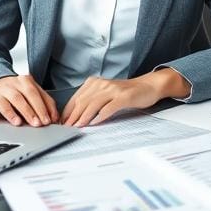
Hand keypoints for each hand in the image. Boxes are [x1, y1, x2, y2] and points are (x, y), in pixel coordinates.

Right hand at [0, 75, 57, 126]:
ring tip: (18, 123)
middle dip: (29, 111)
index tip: (47, 120)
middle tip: (36, 124)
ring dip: (11, 113)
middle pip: (20, 97)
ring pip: (4, 101)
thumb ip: (46, 103)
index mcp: (24, 81)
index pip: (34, 93)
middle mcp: (10, 85)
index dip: (42, 107)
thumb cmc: (19, 90)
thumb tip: (55, 118)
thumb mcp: (34, 92)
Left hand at [61, 69, 189, 126]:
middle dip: (72, 116)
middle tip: (66, 128)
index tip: (62, 122)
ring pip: (93, 104)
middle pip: (82, 101)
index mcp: (94, 82)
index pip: (76, 98)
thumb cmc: (125, 93)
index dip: (67, 111)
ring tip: (77, 126)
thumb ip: (91, 101)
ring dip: (83, 117)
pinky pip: (109, 107)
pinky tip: (94, 123)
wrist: (148, 86)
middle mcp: (102, 84)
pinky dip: (100, 116)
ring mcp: (113, 90)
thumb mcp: (105, 93)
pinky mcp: (123, 97)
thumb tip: (75, 116)